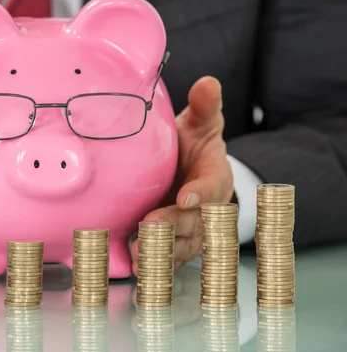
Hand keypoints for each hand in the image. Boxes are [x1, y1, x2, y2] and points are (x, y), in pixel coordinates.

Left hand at [131, 76, 233, 271]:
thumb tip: (207, 82)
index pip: (210, 187)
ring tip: (139, 256)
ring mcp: (192, 231)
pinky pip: (169, 259)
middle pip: (193, 223)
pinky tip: (137, 270)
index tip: (185, 198)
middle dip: (172, 226)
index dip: (200, 194)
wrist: (192, 172)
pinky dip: (155, 266)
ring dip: (161, 252)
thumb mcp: (202, 124)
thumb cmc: (195, 146)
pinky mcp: (176, 244)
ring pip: (182, 246)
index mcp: (214, 178)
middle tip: (150, 228)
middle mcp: (206, 210)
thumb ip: (205, 106)